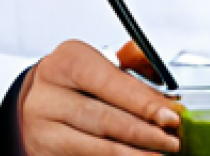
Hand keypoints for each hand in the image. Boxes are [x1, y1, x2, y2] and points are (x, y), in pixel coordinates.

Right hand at [19, 40, 180, 154]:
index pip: (110, 83)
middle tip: (171, 140)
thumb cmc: (73, 81)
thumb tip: (162, 84)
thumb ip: (130, 69)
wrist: (37, 102)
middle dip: (144, 132)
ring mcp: (42, 128)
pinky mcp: (42, 154)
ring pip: (96, 147)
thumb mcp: (96, 65)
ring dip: (133, 154)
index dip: (144, 102)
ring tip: (159, 155)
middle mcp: (48, 95)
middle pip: (104, 118)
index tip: (171, 116)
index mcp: (65, 62)